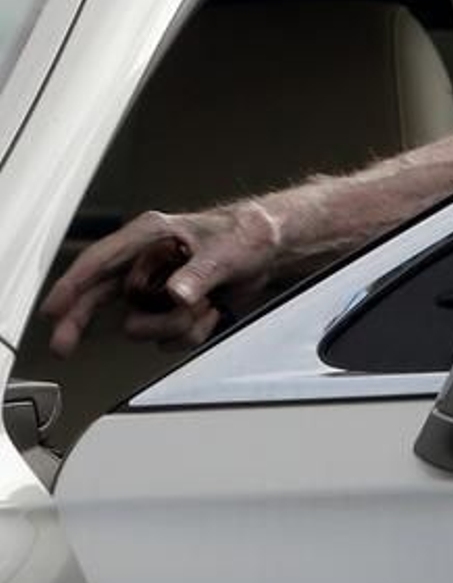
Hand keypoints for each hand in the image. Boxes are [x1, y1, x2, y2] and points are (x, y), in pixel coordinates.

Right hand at [43, 199, 283, 357]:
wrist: (269, 251)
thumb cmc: (245, 236)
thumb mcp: (225, 252)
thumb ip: (199, 274)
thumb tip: (176, 294)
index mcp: (150, 236)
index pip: (101, 261)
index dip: (73, 284)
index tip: (53, 307)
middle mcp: (146, 264)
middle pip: (100, 298)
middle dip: (82, 321)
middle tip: (62, 346)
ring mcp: (156, 289)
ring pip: (142, 326)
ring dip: (175, 325)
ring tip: (206, 303)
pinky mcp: (169, 311)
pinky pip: (167, 339)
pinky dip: (192, 332)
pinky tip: (210, 312)